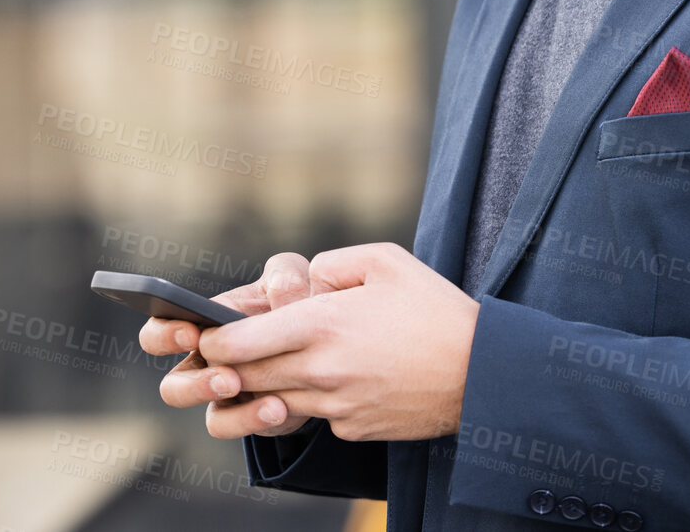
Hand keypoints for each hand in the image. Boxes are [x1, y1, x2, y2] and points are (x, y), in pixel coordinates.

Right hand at [139, 252, 314, 438]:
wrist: (319, 346)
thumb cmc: (293, 303)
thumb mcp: (291, 281)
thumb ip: (284, 275)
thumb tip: (278, 292)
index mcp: (202, 324)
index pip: (161, 328)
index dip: (166, 334)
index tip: (192, 333)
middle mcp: (204, 363)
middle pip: (172, 386)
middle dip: (193, 384)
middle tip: (227, 376)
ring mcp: (222, 394)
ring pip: (204, 414)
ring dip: (219, 403)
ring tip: (245, 388)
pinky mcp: (244, 417)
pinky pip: (232, 427)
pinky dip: (252, 419)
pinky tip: (278, 406)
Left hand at [197, 242, 479, 441]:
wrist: (482, 373)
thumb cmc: (434, 309)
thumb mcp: (384, 261)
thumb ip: (330, 264)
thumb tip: (304, 282)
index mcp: (319, 324)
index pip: (237, 343)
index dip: (212, 341)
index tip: (207, 336)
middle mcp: (320, 371)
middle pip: (247, 377)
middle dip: (227, 368)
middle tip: (221, 355)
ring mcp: (336, 406)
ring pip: (275, 400)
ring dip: (266, 386)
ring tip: (275, 364)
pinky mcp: (353, 429)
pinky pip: (316, 415)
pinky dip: (312, 399)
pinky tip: (332, 380)